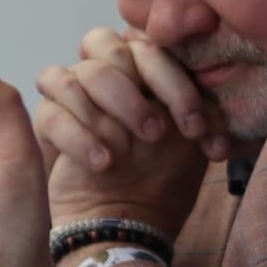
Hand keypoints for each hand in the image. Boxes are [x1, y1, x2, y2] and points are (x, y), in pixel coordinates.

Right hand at [36, 28, 221, 236]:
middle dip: (138, 92)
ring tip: (131, 148)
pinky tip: (102, 163)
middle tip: (156, 133)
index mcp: (148, 68)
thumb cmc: (164, 176)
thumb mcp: (195, 144)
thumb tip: (215, 89)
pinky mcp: (51, 119)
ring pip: (83, 73)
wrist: (127, 219)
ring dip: (112, 108)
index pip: (155, 47)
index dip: (176, 83)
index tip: (195, 128)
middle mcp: (111, 71)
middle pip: (111, 47)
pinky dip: (77, 136)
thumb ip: (206, 110)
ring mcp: (77, 92)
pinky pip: (52, 112)